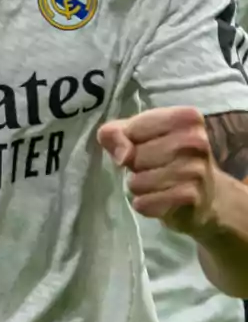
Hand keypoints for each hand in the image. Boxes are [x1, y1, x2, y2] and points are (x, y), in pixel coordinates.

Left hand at [98, 106, 218, 235]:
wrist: (207, 196)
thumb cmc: (165, 156)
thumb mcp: (136, 134)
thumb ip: (115, 133)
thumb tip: (123, 155)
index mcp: (186, 117)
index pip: (132, 129)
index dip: (128, 140)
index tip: (144, 143)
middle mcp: (196, 140)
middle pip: (134, 156)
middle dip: (134, 165)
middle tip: (153, 166)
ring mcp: (196, 170)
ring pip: (138, 182)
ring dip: (139, 186)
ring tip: (157, 182)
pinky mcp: (191, 197)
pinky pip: (146, 203)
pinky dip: (145, 204)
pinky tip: (160, 199)